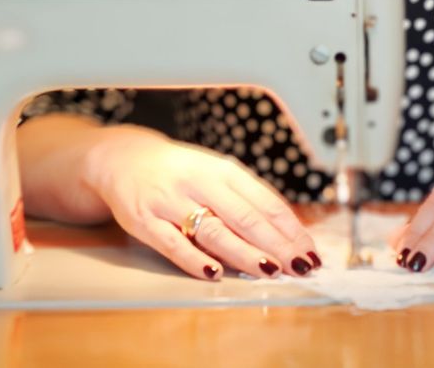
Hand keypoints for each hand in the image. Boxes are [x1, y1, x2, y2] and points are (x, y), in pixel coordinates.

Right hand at [82, 124, 320, 280]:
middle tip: (299, 265)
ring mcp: (171, 202)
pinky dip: (195, 260)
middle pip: (245, 217)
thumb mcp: (216, 173)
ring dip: (245, 253)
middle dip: (276, 243)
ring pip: (214, 230)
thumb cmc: (181, 172)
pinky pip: (173, 244)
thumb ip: (247, 198)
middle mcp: (200, 183)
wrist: (123, 159)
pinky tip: (215, 274)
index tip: (310, 249)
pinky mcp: (145, 221)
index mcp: (224, 170)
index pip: (265, 201)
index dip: (290, 227)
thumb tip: (288, 230)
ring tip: (270, 270)